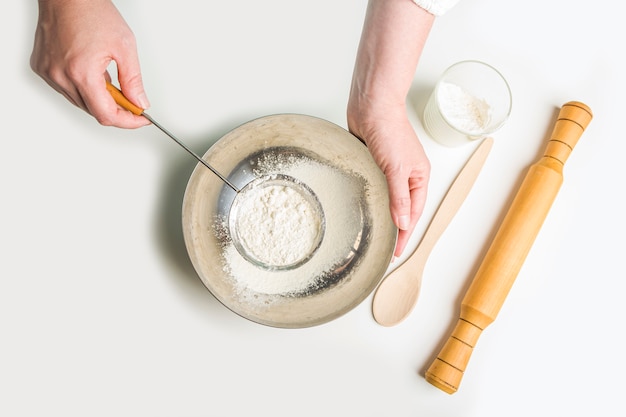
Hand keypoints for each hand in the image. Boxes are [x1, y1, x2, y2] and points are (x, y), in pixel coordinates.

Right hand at [30, 0, 149, 127]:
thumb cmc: (91, 11)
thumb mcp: (124, 47)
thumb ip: (133, 80)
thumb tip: (140, 103)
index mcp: (82, 73)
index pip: (106, 115)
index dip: (127, 121)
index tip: (139, 119)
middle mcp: (60, 76)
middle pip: (94, 111)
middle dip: (116, 109)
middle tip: (131, 99)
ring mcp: (49, 73)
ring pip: (80, 102)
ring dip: (99, 98)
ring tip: (109, 78)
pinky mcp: (42, 68)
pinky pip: (66, 90)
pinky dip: (83, 88)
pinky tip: (91, 73)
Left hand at [348, 103, 429, 256]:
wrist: (371, 106)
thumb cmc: (389, 130)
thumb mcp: (396, 168)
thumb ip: (398, 197)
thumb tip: (402, 222)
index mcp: (418, 177)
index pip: (413, 213)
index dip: (405, 234)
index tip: (396, 251)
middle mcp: (406, 175)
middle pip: (402, 208)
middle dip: (395, 228)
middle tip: (384, 248)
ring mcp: (390, 169)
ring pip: (387, 198)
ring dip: (382, 214)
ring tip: (373, 233)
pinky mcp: (373, 163)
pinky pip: (374, 186)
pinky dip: (370, 198)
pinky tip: (362, 208)